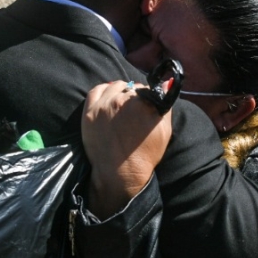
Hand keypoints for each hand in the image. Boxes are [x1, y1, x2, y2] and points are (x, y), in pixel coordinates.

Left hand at [81, 81, 172, 219]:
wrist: (120, 173)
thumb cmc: (145, 154)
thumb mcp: (164, 130)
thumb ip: (166, 105)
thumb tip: (167, 84)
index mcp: (143, 102)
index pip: (148, 89)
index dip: (149, 97)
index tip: (147, 107)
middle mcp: (123, 100)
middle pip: (131, 87)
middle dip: (135, 96)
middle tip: (134, 111)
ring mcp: (104, 105)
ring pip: (115, 86)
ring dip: (120, 92)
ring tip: (121, 106)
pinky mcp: (90, 112)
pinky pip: (96, 90)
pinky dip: (104, 91)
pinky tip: (108, 99)